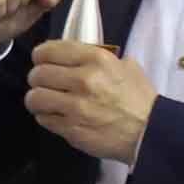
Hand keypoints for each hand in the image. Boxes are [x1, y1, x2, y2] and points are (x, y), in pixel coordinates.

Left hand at [26, 38, 157, 162]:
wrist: (149, 132)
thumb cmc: (139, 98)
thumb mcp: (126, 65)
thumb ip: (100, 57)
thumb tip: (78, 55)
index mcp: (96, 59)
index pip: (49, 51)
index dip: (40, 55)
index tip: (41, 60)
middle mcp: (83, 80)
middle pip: (37, 74)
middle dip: (37, 78)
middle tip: (42, 83)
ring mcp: (75, 106)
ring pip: (35, 98)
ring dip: (36, 99)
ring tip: (43, 101)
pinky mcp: (71, 129)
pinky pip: (44, 119)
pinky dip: (45, 117)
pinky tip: (54, 115)